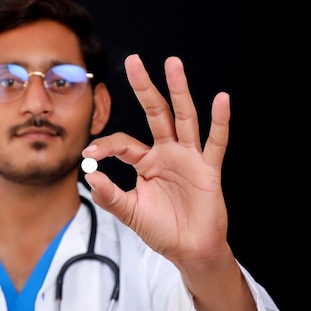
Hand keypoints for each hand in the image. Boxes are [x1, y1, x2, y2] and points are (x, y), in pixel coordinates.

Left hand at [83, 54, 230, 266]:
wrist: (190, 250)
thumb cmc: (161, 229)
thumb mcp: (130, 212)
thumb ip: (110, 195)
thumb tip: (89, 176)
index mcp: (146, 161)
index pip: (124, 143)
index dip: (106, 145)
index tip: (89, 153)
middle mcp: (167, 152)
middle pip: (155, 113)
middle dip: (144, 87)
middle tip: (133, 60)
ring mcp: (189, 158)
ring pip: (183, 118)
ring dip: (178, 91)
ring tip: (172, 63)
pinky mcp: (208, 169)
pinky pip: (216, 143)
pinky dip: (219, 122)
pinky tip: (221, 99)